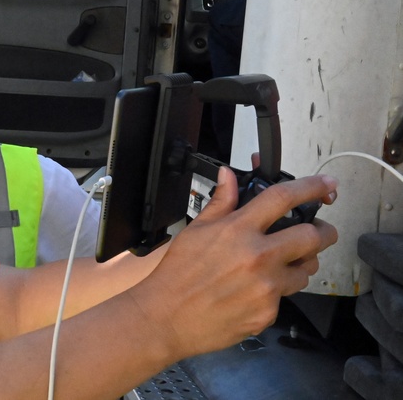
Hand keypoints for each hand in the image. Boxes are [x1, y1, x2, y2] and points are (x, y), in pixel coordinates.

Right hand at [128, 166, 337, 359]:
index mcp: (239, 230)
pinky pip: (284, 297)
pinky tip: (253, 292)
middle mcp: (258, 256)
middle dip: (323, 232)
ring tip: (280, 265)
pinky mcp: (268, 312)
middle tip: (318, 232)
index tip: (326, 186)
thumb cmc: (178, 273)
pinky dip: (275, 292)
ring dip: (300, 265)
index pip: (284, 198)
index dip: (311, 188)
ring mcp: (267, 287)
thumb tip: (229, 176)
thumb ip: (221, 202)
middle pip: (314, 237)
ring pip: (306, 270)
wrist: (167, 317)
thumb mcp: (195, 230)